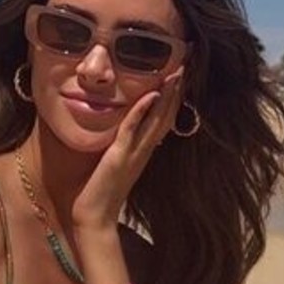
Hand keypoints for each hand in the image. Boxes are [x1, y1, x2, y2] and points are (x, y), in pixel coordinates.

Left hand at [72, 72, 182, 234]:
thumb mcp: (116, 162)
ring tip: (176, 73)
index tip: (181, 74)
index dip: (174, 97)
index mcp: (144, 150)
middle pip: (167, 115)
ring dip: (166, 96)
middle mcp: (145, 150)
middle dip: (177, 90)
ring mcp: (134, 153)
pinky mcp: (119, 156)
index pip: (164, 118)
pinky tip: (150, 95)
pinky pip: (132, 130)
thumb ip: (124, 146)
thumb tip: (126, 130)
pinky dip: (141, 112)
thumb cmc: (100, 191)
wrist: (95, 217)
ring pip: (156, 120)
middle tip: (187, 65)